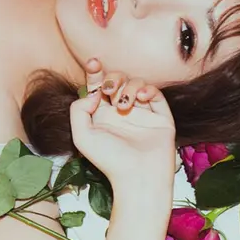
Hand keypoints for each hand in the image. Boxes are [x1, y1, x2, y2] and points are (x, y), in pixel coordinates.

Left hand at [70, 59, 176, 196]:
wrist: (138, 176)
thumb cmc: (109, 160)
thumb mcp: (82, 136)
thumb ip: (78, 110)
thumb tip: (93, 93)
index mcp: (103, 114)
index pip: (98, 86)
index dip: (95, 72)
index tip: (93, 64)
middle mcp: (122, 111)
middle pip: (117, 79)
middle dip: (112, 78)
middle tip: (109, 90)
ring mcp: (142, 112)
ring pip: (136, 82)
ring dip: (128, 87)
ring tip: (125, 105)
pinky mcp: (160, 115)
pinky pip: (155, 93)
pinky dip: (148, 89)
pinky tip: (141, 98)